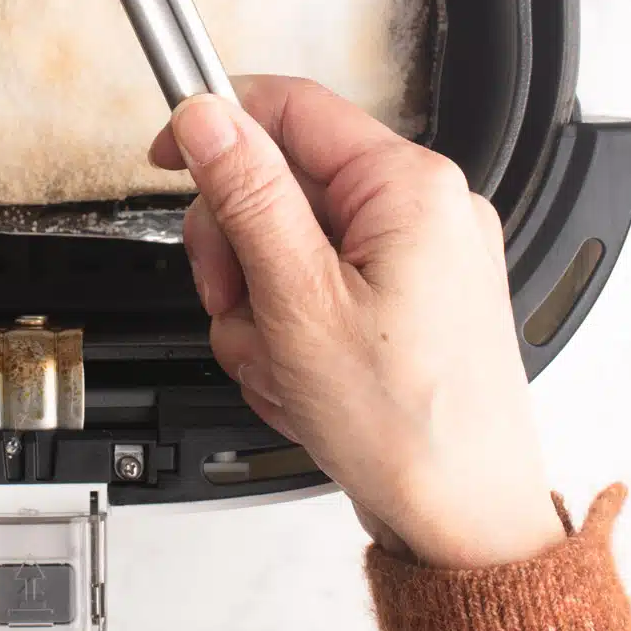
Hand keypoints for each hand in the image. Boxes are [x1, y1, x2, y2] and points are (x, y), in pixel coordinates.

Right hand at [151, 78, 562, 568]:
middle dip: (239, 250)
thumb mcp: (298, 301)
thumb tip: (207, 118)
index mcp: (410, 186)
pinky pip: (320, 287)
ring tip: (282, 363)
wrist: (464, 523)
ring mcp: (422, 258)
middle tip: (236, 304)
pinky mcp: (412, 301)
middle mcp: (427, 209)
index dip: (217, 126)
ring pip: (290, 244)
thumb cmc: (408, 428)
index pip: (290, 107)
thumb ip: (249, 195)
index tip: (165, 155)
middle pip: (282, 182)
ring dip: (261, 307)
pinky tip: (303, 379)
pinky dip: (294, 332)